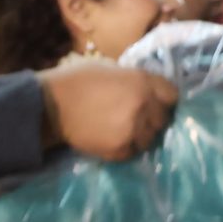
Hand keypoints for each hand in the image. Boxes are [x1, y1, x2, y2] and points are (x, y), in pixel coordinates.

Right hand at [40, 66, 178, 159]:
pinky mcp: (121, 148)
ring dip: (140, 135)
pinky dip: (125, 148)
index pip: (172, 95)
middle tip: (137, 119)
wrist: (50, 105)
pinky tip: (111, 139)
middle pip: (163, 119)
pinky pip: (132, 151)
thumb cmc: (76, 81)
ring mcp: (134, 129)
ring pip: (150, 138)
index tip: (157, 103)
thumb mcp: (111, 70)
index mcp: (142, 82)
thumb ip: (133, 81)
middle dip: (153, 119)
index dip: (164, 99)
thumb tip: (146, 90)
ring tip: (122, 130)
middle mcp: (144, 105)